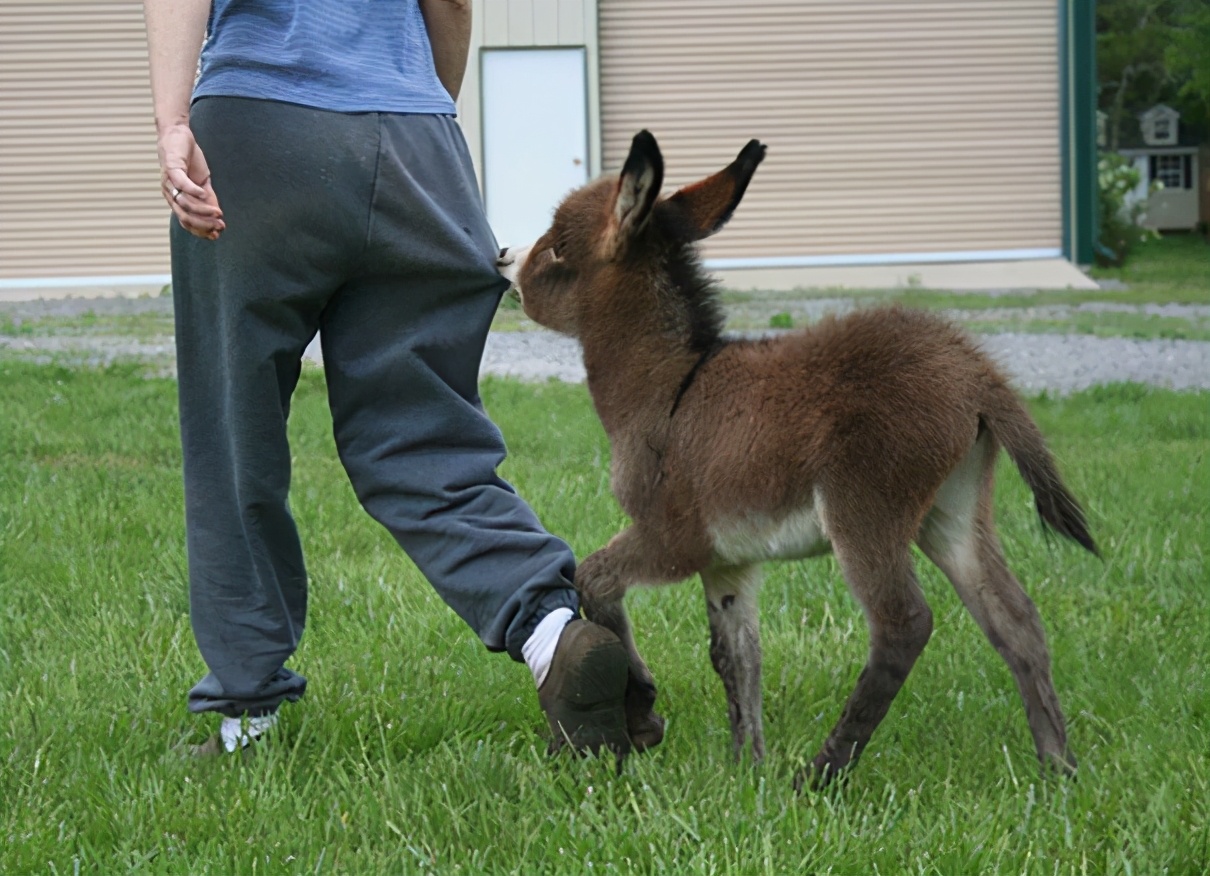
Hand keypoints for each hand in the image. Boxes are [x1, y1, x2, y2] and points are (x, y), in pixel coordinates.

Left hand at [157, 123, 224, 239]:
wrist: (178, 133)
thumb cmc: (189, 158)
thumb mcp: (202, 181)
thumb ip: (208, 197)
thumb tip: (217, 215)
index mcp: (176, 199)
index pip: (186, 221)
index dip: (201, 230)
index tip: (217, 234)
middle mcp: (169, 193)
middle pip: (185, 217)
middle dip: (204, 224)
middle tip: (220, 226)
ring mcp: (168, 182)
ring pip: (184, 203)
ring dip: (203, 210)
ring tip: (218, 213)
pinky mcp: (171, 168)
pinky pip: (182, 183)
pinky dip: (193, 191)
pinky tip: (205, 194)